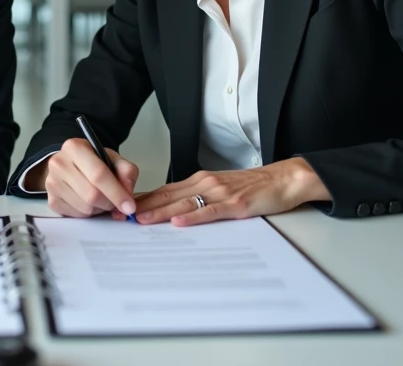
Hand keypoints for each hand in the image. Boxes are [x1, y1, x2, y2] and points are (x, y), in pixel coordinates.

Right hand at [35, 138, 139, 217]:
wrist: (69, 165)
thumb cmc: (93, 162)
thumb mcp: (113, 159)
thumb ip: (126, 171)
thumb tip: (128, 193)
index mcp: (75, 147)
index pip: (98, 174)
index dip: (117, 193)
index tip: (130, 206)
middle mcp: (59, 163)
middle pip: (92, 194)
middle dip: (109, 203)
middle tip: (116, 203)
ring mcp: (52, 183)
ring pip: (85, 208)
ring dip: (99, 209)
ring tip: (101, 198)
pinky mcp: (51, 200)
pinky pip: (77, 215)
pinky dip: (88, 213)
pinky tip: (89, 202)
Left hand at [133, 157, 329, 226]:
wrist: (281, 180)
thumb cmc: (252, 187)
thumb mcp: (219, 188)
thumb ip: (197, 196)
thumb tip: (172, 210)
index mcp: (199, 180)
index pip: (163, 190)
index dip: (142, 199)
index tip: (121, 207)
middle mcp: (205, 183)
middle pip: (167, 195)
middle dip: (142, 206)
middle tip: (120, 216)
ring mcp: (219, 193)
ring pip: (183, 203)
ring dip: (159, 212)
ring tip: (140, 220)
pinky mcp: (234, 205)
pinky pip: (209, 212)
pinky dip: (192, 217)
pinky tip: (178, 222)